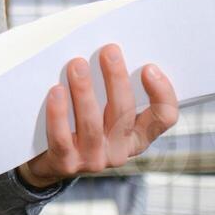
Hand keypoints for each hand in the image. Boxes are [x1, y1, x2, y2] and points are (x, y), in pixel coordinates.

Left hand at [17, 44, 179, 188]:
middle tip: (108, 51)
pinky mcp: (66, 163)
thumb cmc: (81, 125)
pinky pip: (62, 137)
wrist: (49, 161)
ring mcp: (94, 160)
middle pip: (124, 113)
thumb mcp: (105, 111)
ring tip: (76, 64)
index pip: (164, 117)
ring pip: (91, 124)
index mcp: (138, 136)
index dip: (162, 94)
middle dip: (116, 79)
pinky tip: (56, 91)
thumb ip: (113, 90)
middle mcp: (120, 151)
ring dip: (84, 91)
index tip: (149, 67)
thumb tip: (111, 50)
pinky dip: (58, 113)